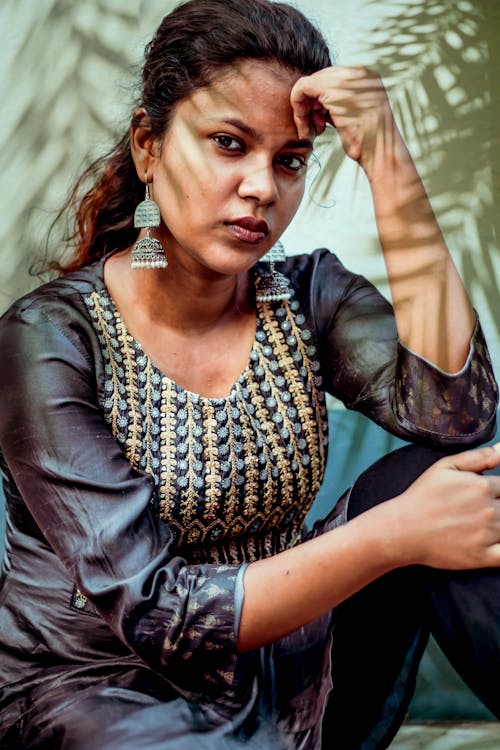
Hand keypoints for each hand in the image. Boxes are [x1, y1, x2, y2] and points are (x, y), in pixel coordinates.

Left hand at [290, 66, 398, 177]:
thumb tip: (319, 100)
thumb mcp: (356, 116)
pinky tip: (306, 128)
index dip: (319, 101)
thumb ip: (341, 102)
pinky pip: (302, 88)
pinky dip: (298, 109)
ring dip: (305, 110)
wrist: (381, 155)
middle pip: (319, 80)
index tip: (320, 122)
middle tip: (314, 127)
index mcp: (366, 76)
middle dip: (310, 105)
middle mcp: (358, 72)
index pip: (330, 79)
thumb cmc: (369, 143)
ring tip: (315, 130)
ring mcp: (346, 79)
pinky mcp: (333, 90)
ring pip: (309, 84)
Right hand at [388, 445, 499, 569]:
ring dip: (499, 525)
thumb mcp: (445, 467)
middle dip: (497, 507)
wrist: (402, 530)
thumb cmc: (423, 496)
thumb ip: (479, 457)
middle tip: (477, 511)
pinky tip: (494, 541)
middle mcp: (488, 510)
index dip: (496, 491)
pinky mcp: (483, 557)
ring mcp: (487, 535)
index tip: (485, 497)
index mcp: (481, 486)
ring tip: (477, 524)